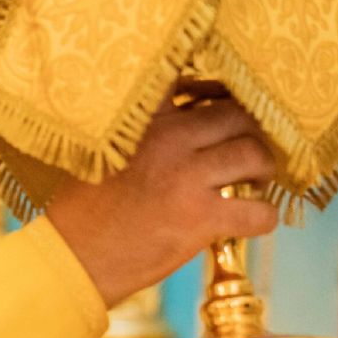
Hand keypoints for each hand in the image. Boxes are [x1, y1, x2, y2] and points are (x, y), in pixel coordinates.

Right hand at [46, 91, 277, 305]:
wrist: (74, 257)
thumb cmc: (85, 206)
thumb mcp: (105, 149)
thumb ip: (145, 127)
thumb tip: (191, 114)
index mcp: (144, 118)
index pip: (192, 79)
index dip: (217, 89)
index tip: (221, 104)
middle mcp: (169, 139)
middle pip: (238, 116)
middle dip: (250, 133)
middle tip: (247, 151)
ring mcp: (187, 178)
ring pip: (254, 155)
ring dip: (263, 169)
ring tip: (254, 182)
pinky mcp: (200, 219)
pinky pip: (257, 211)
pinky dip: (263, 217)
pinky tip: (253, 220)